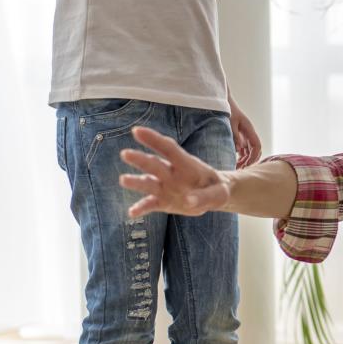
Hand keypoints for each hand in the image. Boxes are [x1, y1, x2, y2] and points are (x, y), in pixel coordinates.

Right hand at [117, 127, 231, 217]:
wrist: (213, 196)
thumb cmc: (217, 189)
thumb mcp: (219, 193)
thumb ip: (205, 196)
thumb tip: (188, 201)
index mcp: (187, 164)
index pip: (169, 149)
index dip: (154, 139)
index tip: (137, 131)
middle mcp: (172, 173)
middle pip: (155, 164)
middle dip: (141, 159)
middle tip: (125, 154)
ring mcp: (166, 187)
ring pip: (149, 183)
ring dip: (136, 181)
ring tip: (123, 180)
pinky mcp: (163, 201)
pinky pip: (150, 204)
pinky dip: (141, 208)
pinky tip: (131, 213)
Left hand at [229, 97, 261, 167]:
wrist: (223, 103)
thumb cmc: (227, 111)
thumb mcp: (230, 123)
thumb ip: (234, 136)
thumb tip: (239, 149)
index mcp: (249, 129)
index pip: (257, 146)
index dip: (254, 156)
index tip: (247, 164)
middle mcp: (249, 133)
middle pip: (255, 150)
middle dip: (250, 160)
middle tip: (241, 168)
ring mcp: (245, 136)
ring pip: (249, 151)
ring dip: (245, 160)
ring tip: (237, 167)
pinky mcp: (240, 137)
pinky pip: (243, 149)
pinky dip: (240, 156)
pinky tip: (234, 161)